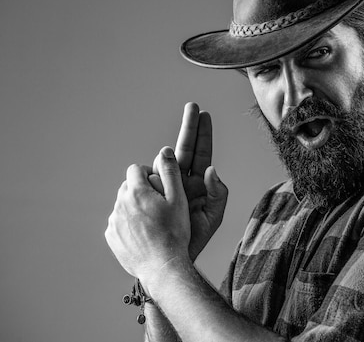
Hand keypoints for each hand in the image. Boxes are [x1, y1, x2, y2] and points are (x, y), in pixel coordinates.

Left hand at [105, 147, 191, 282]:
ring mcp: (113, 222)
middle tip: (160, 206)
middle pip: (128, 186)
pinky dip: (129, 225)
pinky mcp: (111, 237)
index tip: (160, 187)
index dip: (149, 174)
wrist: (163, 266)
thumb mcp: (179, 199)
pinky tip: (145, 235)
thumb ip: (170, 172)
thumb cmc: (174, 232)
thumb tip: (165, 150)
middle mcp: (120, 204)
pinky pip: (118, 223)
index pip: (136, 169)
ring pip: (123, 205)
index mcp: (136, 191)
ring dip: (135, 208)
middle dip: (142, 191)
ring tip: (154, 222)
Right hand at [151, 102, 227, 261]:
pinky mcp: (148, 194)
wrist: (171, 259)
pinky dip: (147, 175)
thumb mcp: (213, 217)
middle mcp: (181, 180)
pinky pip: (146, 180)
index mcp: (197, 183)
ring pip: (162, 162)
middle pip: (185, 148)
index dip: (202, 133)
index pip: (201, 153)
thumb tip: (212, 170)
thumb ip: (218, 194)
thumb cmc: (196, 239)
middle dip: (189, 127)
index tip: (203, 113)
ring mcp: (163, 185)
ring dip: (164, 161)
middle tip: (193, 105)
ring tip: (165, 169)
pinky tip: (146, 175)